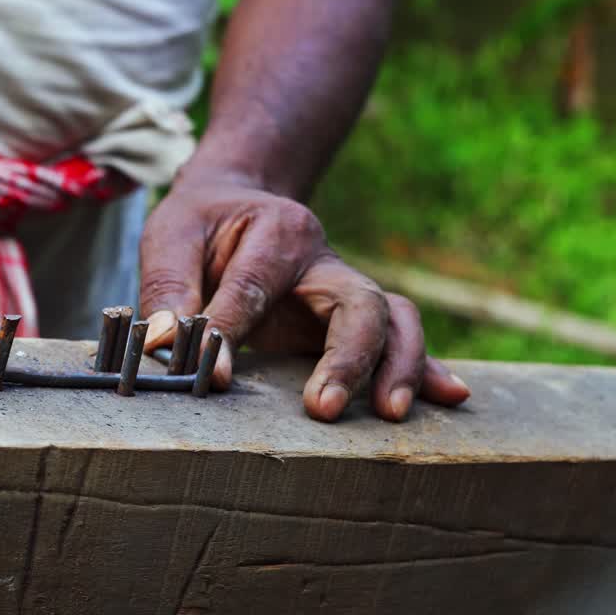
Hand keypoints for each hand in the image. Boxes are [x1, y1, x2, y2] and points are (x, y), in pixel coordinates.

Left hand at [138, 174, 470, 421]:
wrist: (233, 202)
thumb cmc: (200, 224)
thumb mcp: (170, 238)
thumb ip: (167, 288)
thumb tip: (166, 345)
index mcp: (278, 230)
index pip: (258, 288)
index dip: (232, 332)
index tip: (214, 376)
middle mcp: (324, 261)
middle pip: (358, 303)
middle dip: (347, 357)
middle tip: (323, 408)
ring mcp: (344, 291)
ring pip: (393, 320)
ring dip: (397, 366)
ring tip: (391, 413)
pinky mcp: (349, 321)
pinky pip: (397, 339)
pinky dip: (424, 368)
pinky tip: (449, 396)